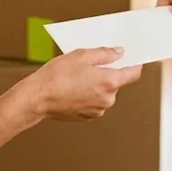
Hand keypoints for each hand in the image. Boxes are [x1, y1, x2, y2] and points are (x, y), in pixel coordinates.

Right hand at [21, 48, 143, 121]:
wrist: (37, 98)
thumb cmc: (57, 75)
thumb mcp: (81, 55)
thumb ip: (105, 53)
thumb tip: (119, 53)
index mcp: (109, 82)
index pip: (133, 73)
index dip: (134, 63)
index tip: (132, 57)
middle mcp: (107, 99)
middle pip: (116, 82)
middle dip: (107, 72)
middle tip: (90, 63)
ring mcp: (98, 110)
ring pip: (104, 92)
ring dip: (96, 84)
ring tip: (77, 76)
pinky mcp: (87, 117)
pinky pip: (94, 102)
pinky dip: (88, 94)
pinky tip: (73, 87)